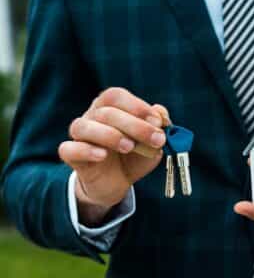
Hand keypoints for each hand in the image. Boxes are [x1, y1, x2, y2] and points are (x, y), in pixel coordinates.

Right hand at [58, 88, 169, 224]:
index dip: (137, 106)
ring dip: (109, 135)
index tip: (158, 122)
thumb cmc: (134, 156)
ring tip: (129, 147)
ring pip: (83, 126)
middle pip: (105, 112)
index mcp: (109, 108)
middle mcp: (91, 117)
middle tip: (157, 140)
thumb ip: (158, 127)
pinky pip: (69, 149)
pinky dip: (86, 150)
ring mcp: (80, 137)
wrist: (118, 182)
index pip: (115, 95)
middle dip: (135, 125)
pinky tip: (102, 155)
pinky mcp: (72, 156)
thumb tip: (161, 113)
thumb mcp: (152, 143)